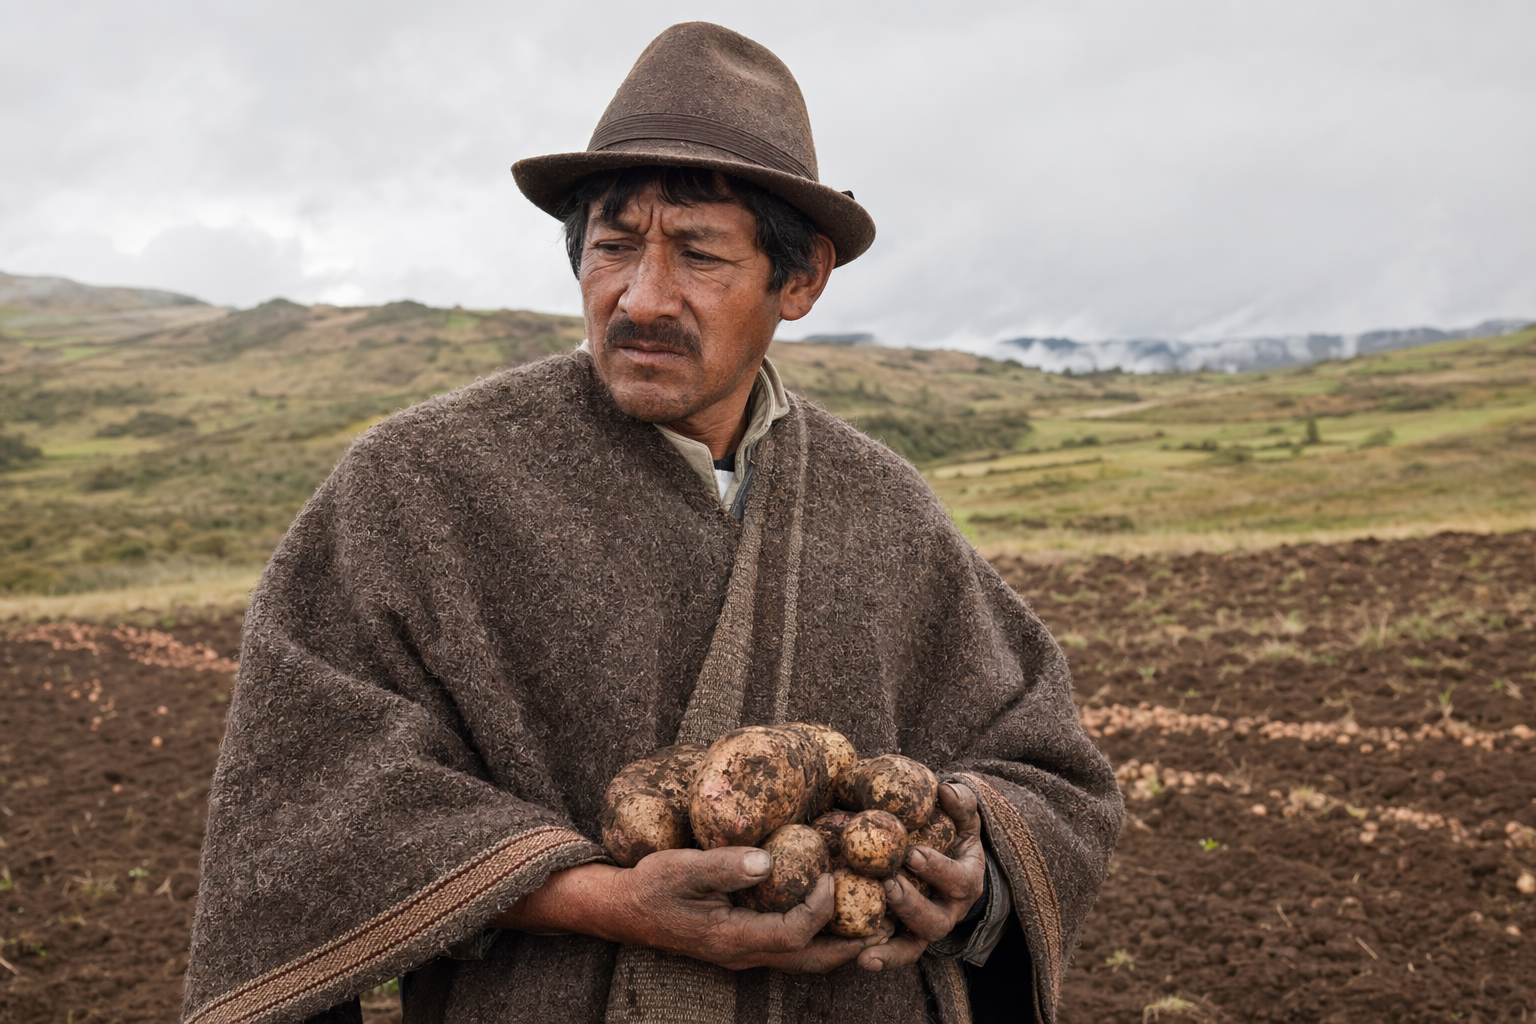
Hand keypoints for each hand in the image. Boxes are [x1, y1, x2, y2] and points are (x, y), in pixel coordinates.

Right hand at [493, 847, 891, 974]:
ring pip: (801, 960)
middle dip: (849, 943)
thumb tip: (768, 860)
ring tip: (868, 920)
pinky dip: (815, 936)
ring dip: (837, 943)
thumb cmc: (650, 885)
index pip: (794, 934)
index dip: (822, 908)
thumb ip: (722, 865)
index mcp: (733, 938)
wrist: (621, 909)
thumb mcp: (680, 869)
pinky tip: (826, 912)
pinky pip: (788, 948)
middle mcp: (743, 954)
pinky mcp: (740, 943)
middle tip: (884, 920)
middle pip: (809, 961)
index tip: (834, 875)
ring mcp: (742, 953)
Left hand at [858, 782, 986, 971]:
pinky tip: (862, 960)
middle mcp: (950, 910)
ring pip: (915, 943)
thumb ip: (959, 802)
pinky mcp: (909, 939)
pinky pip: (898, 954)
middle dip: (911, 903)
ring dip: (892, 942)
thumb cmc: (952, 834)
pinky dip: (883, 959)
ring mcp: (929, 928)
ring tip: (868, 936)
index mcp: (967, 880)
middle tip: (887, 884)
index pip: (959, 879)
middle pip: (936, 919)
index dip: (937, 869)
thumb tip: (944, 790)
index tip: (913, 853)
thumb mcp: (962, 817)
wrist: (948, 858)